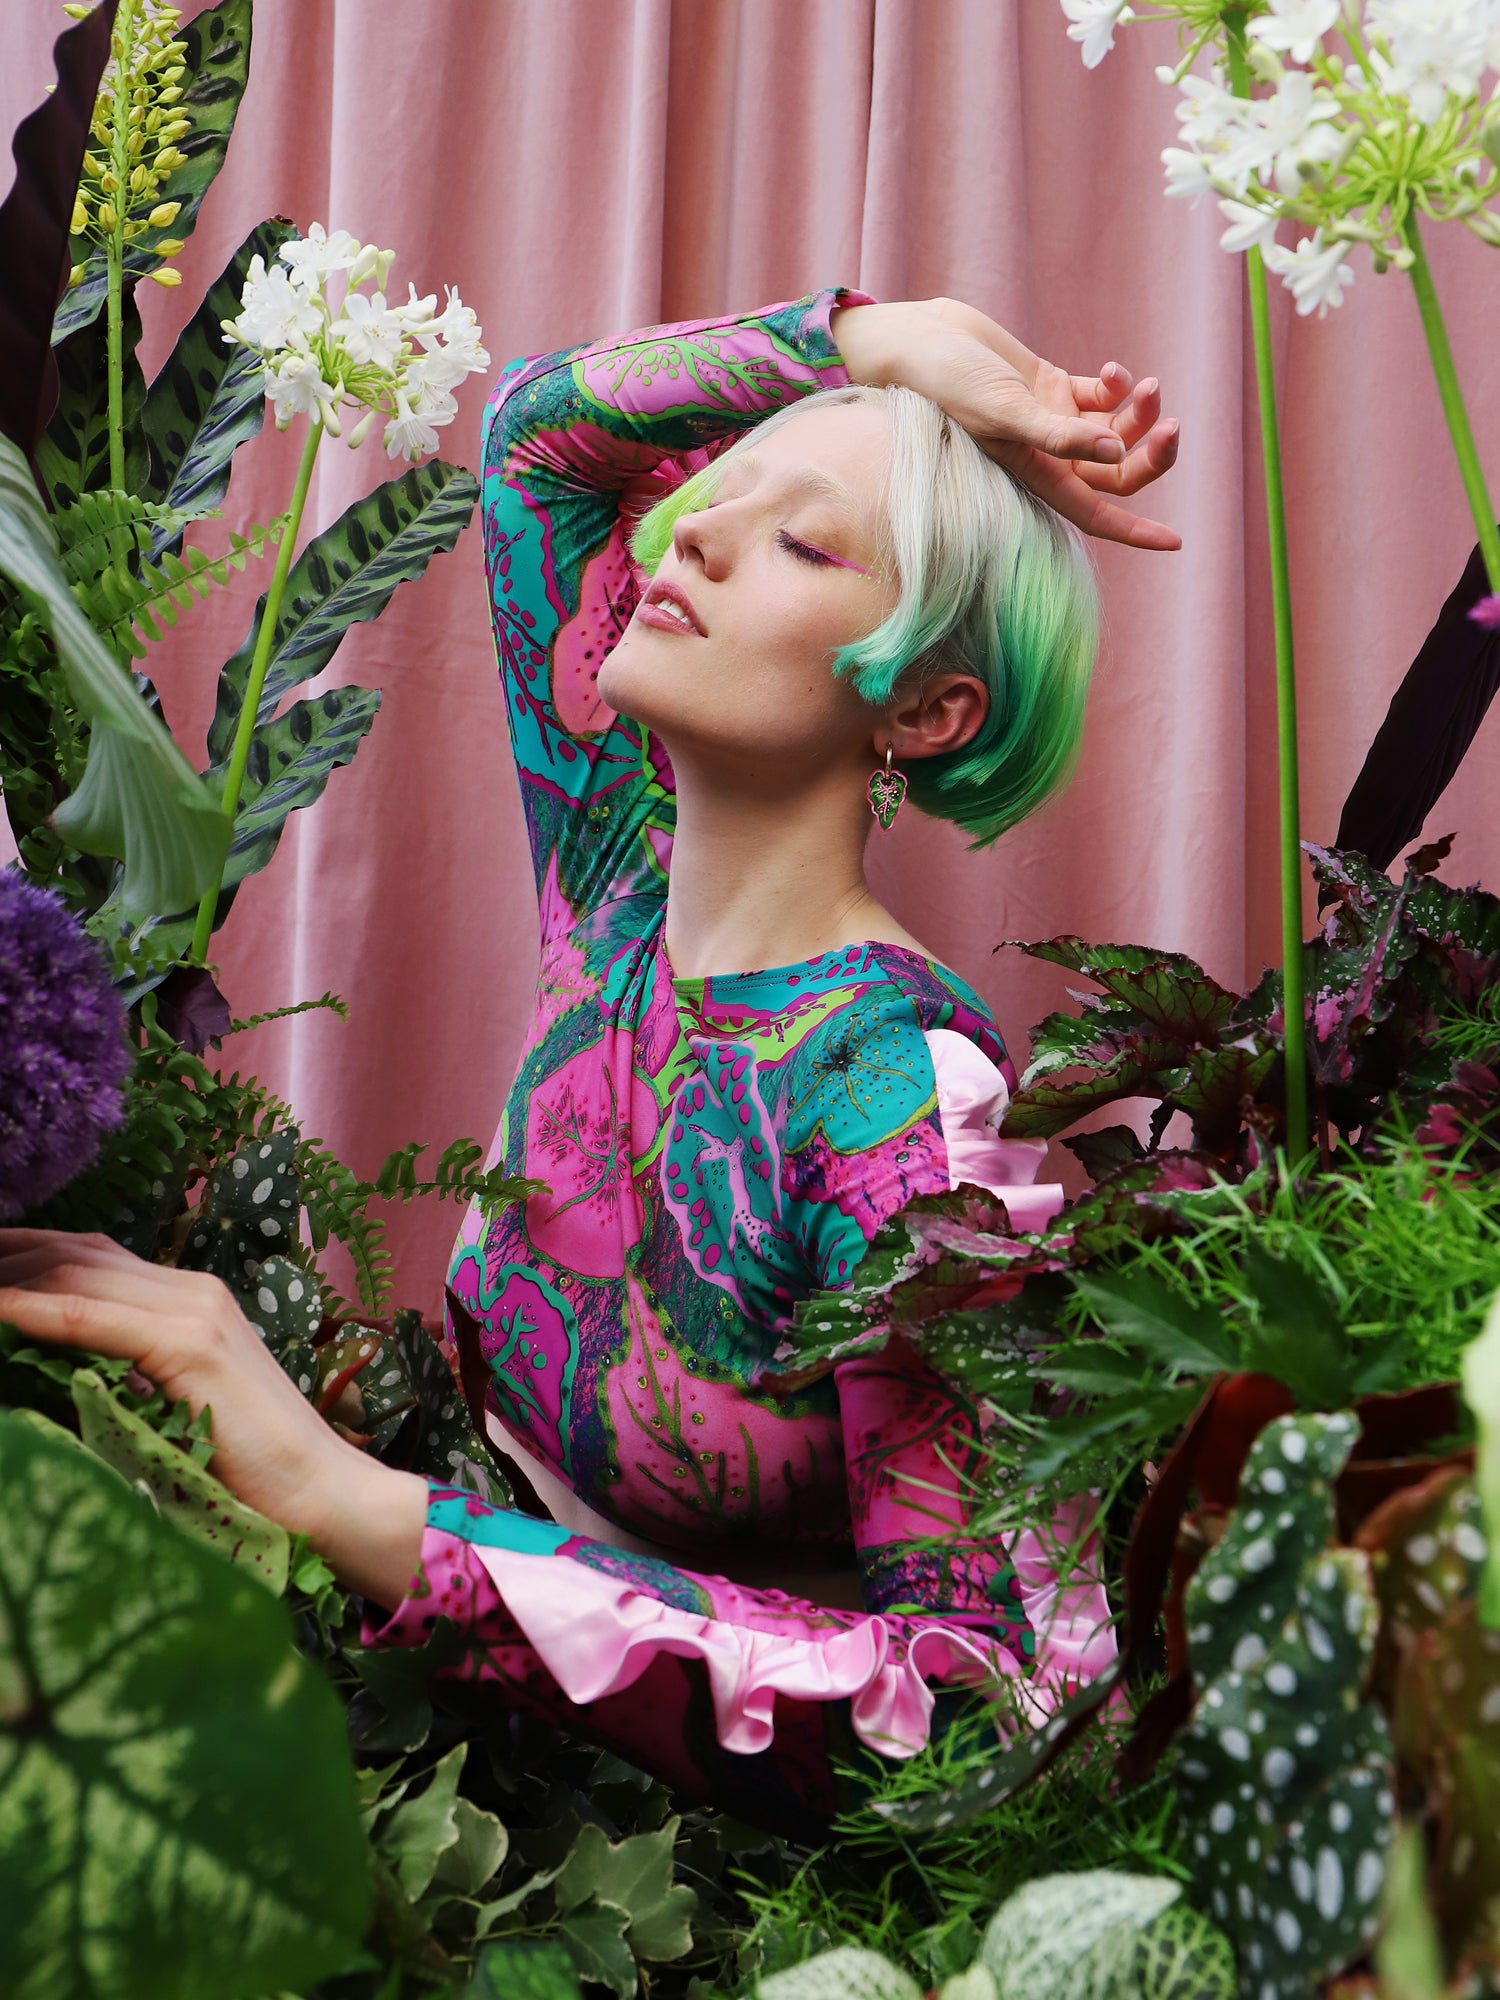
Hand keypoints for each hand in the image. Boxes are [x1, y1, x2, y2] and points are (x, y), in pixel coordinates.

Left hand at [0, 1228, 426, 1605]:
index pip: (85, 1256)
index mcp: (191, 1299)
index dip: (19, 1254)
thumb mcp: (175, 1410)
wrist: (325, 1495)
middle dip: (2, 1254)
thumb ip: (126, 1376)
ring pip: (73, 1273)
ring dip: (5, 1277)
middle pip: (72, 1251)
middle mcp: (193, 1289)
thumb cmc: (251, 1474)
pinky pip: (89, 1317)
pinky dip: (31, 1310)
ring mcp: (196, 1310)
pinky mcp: (193, 1345)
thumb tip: (53, 1374)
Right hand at [830, 296, 1181, 550]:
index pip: (1094, 513)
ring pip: (1114, 432)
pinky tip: (1113, 372)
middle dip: (1150, 455)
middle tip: (1173, 427)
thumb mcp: (1004, 410)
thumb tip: (1115, 449)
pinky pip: (1099, 396)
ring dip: (1140, 412)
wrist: (920, 339)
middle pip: (1115, 474)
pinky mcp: (1047, 385)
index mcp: (1034, 473)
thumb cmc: (947, 381)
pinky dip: (1116, 386)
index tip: (1176, 540)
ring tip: (1147, 386)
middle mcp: (1045, 454)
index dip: (1134, 531)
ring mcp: (1049, 420)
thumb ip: (1059, 432)